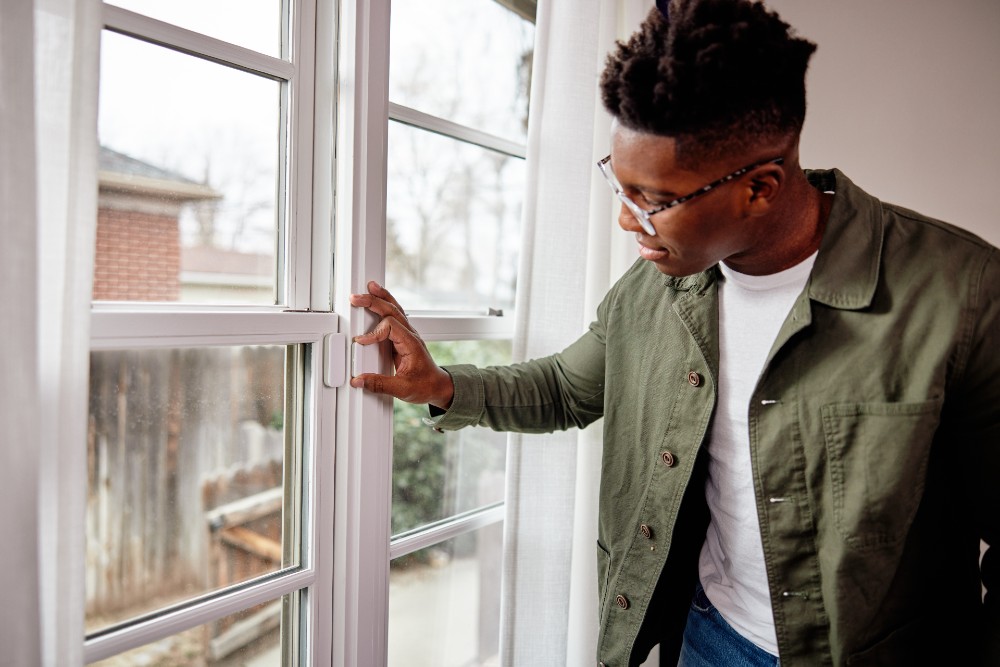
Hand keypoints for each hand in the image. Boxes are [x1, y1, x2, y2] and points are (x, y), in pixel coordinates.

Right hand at [348, 281, 454, 408]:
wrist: (438, 387)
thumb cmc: (426, 386)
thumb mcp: (402, 389)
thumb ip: (380, 384)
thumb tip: (359, 380)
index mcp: (411, 344)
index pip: (390, 327)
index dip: (374, 332)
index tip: (361, 342)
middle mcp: (410, 335)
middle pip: (392, 310)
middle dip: (374, 302)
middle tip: (356, 298)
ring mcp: (408, 335)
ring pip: (395, 309)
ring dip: (382, 297)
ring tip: (369, 287)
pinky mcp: (403, 338)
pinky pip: (395, 316)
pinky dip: (386, 305)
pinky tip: (378, 299)